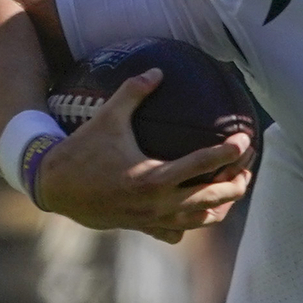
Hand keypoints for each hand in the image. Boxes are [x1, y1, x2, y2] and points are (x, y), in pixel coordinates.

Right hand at [30, 69, 253, 243]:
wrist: (55, 187)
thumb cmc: (82, 150)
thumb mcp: (107, 116)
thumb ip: (134, 92)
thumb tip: (157, 70)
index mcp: (153, 177)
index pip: (202, 164)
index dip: (228, 152)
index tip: (244, 141)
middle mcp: (156, 203)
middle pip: (211, 198)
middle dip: (235, 183)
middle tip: (247, 167)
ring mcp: (151, 219)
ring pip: (198, 219)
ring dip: (220, 205)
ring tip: (233, 188)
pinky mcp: (142, 227)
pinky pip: (176, 232)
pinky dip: (192, 222)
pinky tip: (198, 209)